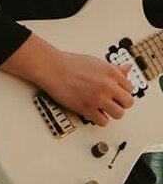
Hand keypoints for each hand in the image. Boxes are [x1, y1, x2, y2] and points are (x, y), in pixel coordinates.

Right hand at [0, 34, 133, 127]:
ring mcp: (98, 98)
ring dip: (112, 113)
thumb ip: (114, 68)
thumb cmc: (71, 63)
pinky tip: (95, 113)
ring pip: (119, 114)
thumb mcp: (96, 62)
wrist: (53, 68)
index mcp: (111, 73)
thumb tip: (126, 68)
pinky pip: (103, 122)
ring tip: (105, 109)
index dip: (123, 91)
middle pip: (128, 103)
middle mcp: (107, 86)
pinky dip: (100, 119)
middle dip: (121, 103)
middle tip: (113, 102)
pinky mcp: (87, 109)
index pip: (130, 88)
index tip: (118, 93)